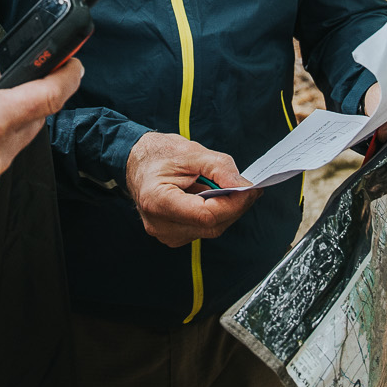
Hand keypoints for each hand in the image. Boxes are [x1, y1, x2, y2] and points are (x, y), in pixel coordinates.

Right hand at [125, 131, 257, 247]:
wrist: (136, 162)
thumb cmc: (158, 155)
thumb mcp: (190, 152)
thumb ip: (219, 168)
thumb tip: (243, 186)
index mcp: (157, 201)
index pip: (205, 215)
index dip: (233, 204)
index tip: (250, 190)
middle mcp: (160, 224)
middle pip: (211, 226)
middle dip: (234, 207)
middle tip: (249, 188)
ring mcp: (166, 233)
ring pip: (210, 229)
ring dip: (226, 210)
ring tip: (229, 189)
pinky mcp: (174, 235)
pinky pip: (204, 229)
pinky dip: (216, 213)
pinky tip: (216, 197)